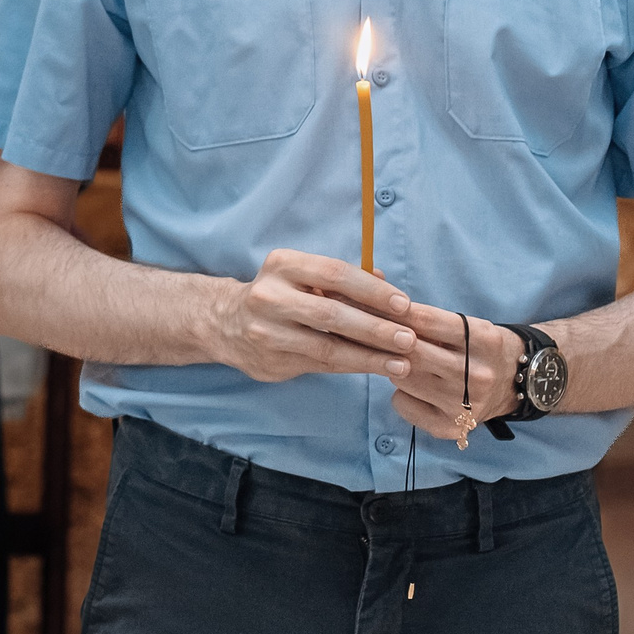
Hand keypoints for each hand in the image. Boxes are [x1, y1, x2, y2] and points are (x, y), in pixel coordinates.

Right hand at [204, 249, 419, 383]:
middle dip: (375, 328)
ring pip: (326, 347)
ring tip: (402, 362)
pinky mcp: (270, 360)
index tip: (404, 304)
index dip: (372, 291)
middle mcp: (269, 296)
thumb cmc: (279, 294)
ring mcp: (267, 332)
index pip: (334, 273)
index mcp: (282, 265)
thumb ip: (341, 280)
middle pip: (331, 314)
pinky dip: (353, 367)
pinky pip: (320, 365)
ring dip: (369, 356)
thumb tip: (387, 286)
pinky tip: (378, 369)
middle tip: (409, 339)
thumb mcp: (302, 275)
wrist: (224, 323)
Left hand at [384, 305, 522, 436]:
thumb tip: (380, 310)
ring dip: (394, 367)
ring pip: (401, 377)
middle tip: (380, 336)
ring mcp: (464, 405)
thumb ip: (430, 320)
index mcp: (484, 340)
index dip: (394, 312)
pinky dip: (400, 393)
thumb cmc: (480, 348)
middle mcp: (477, 375)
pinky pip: (401, 404)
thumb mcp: (469, 326)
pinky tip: (415, 388)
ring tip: (406, 363)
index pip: (427, 321)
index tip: (375, 307)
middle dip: (390, 341)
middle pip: (411, 352)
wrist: (516, 384)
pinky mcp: (450, 427)